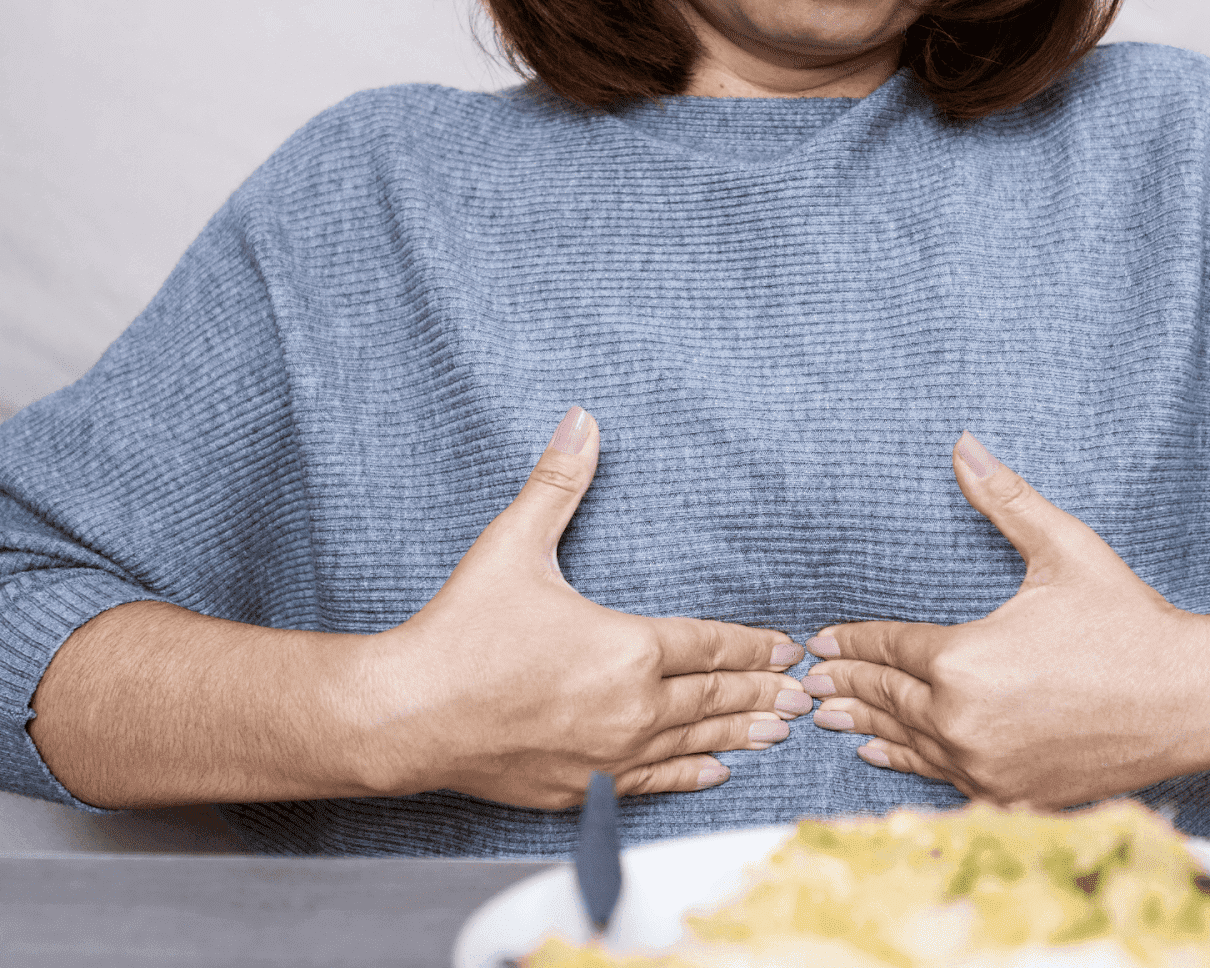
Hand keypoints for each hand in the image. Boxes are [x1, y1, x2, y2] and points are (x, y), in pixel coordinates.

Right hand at [359, 406, 810, 808]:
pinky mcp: (585, 788)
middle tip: (804, 694)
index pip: (711, 644)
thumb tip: (583, 420)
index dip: (754, 645)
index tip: (787, 646)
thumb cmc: (460, 632)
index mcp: (628, 648)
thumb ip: (557, 483)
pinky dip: (692, 773)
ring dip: (741, 732)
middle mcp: (633, 707)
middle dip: (763, 691)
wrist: (406, 716)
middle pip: (715, 696)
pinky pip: (656, 782)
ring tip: (780, 730)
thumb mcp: (514, 545)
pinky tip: (718, 770)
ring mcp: (611, 754)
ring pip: (695, 741)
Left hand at [801, 430, 1209, 810]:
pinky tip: (877, 754)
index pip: (889, 646)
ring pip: (905, 740)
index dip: (852, 640)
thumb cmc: (1130, 622)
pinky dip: (903, 762)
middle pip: (886, 695)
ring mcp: (984, 764)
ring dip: (863, 723)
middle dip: (845, 681)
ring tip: (827, 715)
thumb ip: (1005, 499)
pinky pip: (938, 776)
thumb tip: (963, 444)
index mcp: (964, 659)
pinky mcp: (1007, 795)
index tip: (821, 639)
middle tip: (809, 678)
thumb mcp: (1064, 550)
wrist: (1196, 701)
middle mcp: (962, 719)